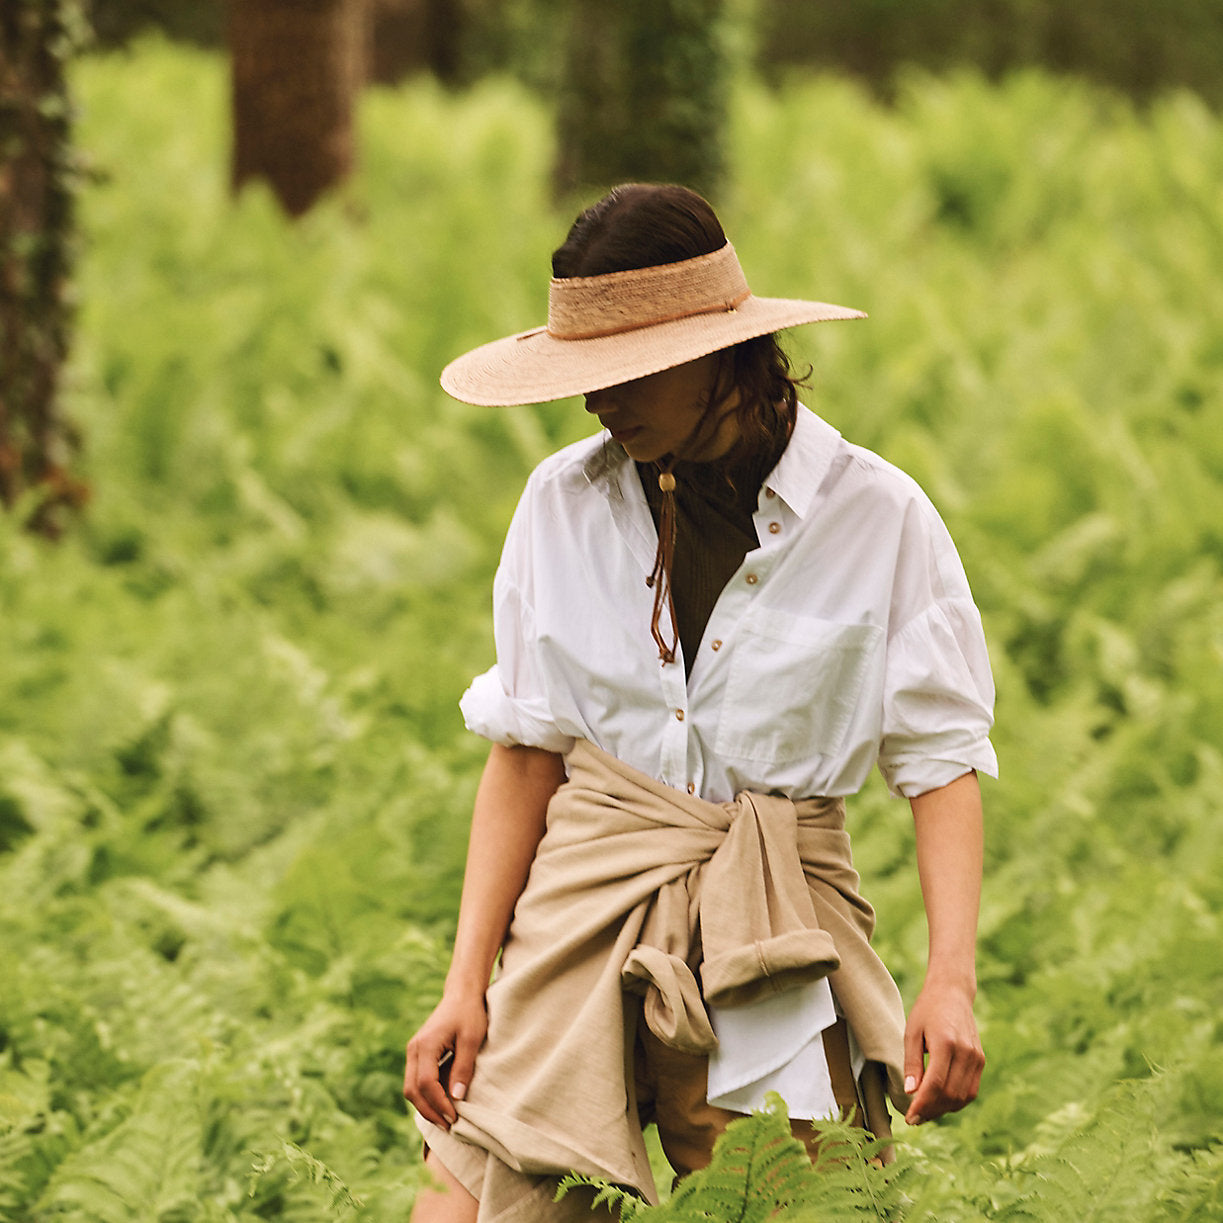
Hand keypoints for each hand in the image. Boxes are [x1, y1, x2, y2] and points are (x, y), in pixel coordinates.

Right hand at [403, 987, 487, 1129]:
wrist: (462, 993)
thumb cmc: (470, 1013)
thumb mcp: (472, 1039)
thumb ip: (463, 1068)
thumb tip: (456, 1098)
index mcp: (425, 1045)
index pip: (425, 1084)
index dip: (438, 1104)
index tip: (454, 1118)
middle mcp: (414, 1049)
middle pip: (412, 1090)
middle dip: (429, 1111)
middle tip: (449, 1125)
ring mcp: (413, 1051)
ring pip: (410, 1087)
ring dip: (425, 1106)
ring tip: (445, 1119)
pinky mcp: (418, 1053)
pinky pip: (415, 1080)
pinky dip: (425, 1095)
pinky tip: (441, 1104)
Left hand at [902, 979, 983, 1124]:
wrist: (952, 992)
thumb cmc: (927, 1010)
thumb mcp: (912, 1032)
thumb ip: (912, 1063)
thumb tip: (911, 1092)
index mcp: (946, 1043)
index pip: (936, 1084)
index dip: (922, 1105)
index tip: (909, 1117)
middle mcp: (966, 1052)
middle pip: (950, 1094)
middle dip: (931, 1111)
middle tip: (914, 1118)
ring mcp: (977, 1058)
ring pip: (963, 1097)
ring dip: (944, 1110)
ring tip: (925, 1112)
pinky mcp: (981, 1060)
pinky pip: (971, 1090)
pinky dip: (956, 1101)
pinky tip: (939, 1102)